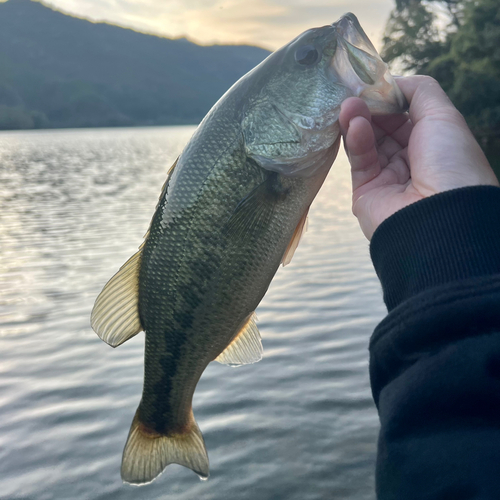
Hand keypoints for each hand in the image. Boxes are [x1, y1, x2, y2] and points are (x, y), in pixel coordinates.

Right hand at [339, 75, 498, 239]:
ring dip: (358, 121)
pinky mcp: (366, 192)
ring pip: (368, 143)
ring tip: (348, 106)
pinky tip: (354, 125)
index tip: (371, 83)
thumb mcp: (443, 115)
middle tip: (353, 92)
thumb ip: (419, 91)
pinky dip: (356, 142)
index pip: (405, 116)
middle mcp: (411, 161)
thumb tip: (394, 81)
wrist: (438, 218)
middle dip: (370, 108)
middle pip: (383, 128)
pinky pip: (360, 162)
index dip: (389, 99)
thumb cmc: (449, 163)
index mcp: (433, 144)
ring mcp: (387, 178)